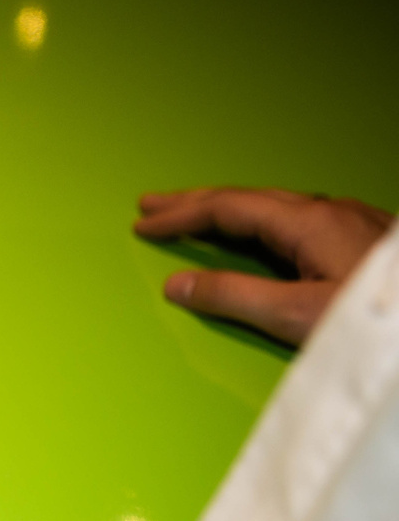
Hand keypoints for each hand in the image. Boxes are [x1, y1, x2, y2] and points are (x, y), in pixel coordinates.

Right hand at [134, 187, 391, 345]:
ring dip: (228, 211)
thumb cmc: (377, 320)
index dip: (182, 216)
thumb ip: (235, 297)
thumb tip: (180, 285)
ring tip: (195, 218)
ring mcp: (351, 223)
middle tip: (153, 206)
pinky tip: (260, 236)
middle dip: (196, 203)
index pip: (229, 209)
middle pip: (249, 199)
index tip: (144, 224)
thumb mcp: (297, 315)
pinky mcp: (366, 240)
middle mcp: (329, 212)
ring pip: (275, 207)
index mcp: (308, 223)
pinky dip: (259, 223)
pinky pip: (297, 219)